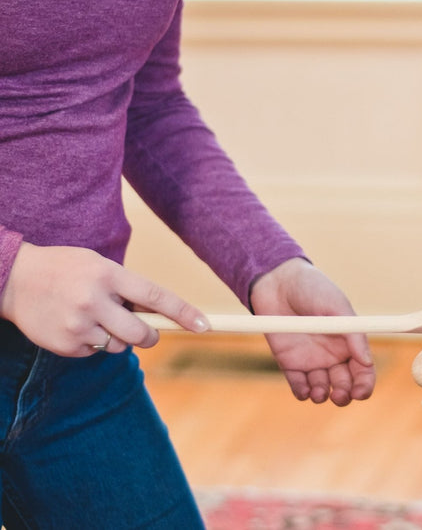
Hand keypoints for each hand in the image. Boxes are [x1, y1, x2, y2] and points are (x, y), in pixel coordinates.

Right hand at [0, 242, 207, 356]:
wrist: (13, 279)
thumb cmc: (66, 269)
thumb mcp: (100, 266)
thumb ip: (129, 288)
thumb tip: (162, 314)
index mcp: (109, 275)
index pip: (156, 297)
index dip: (183, 313)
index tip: (204, 325)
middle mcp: (94, 300)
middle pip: (142, 335)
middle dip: (149, 336)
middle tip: (145, 331)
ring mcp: (78, 325)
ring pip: (119, 347)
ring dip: (117, 338)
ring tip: (95, 318)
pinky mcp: (64, 345)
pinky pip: (95, 353)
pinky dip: (93, 343)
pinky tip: (76, 326)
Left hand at [250, 258, 374, 405]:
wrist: (278, 281)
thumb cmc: (313, 289)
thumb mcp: (337, 307)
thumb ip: (353, 334)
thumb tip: (367, 361)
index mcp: (349, 342)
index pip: (363, 371)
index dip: (365, 385)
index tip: (361, 393)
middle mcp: (333, 355)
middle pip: (344, 385)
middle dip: (344, 396)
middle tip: (339, 395)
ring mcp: (311, 360)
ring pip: (322, 389)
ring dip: (323, 395)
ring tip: (319, 392)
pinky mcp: (289, 363)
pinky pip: (299, 385)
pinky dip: (303, 392)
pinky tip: (304, 389)